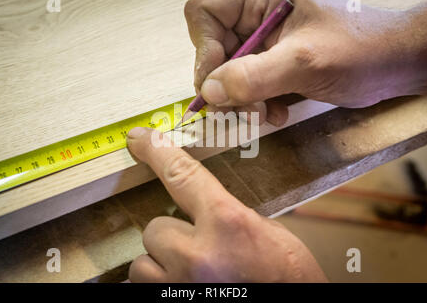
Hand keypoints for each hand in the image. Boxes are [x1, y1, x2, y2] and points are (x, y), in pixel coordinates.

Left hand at [126, 127, 326, 281]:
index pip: (182, 175)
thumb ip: (224, 214)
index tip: (139, 140)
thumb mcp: (264, 231)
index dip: (156, 151)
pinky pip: (143, 285)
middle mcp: (198, 255)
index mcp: (228, 222)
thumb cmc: (288, 275)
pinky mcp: (172, 302)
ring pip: (143, 262)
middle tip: (200, 247)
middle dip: (172, 235)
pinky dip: (160, 282)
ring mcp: (181, 284)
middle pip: (155, 228)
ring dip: (163, 262)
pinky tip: (185, 283)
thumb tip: (193, 201)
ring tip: (193, 270)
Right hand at [185, 0, 426, 124]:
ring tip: (265, 113)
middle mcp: (257, 19)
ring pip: (227, 75)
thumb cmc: (360, 49)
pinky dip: (256, 106)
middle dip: (224, 85)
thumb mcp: (305, 61)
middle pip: (213, 50)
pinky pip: (247, 88)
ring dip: (241, 101)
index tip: (217, 82)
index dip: (204, 48)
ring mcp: (264, 44)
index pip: (205, 13)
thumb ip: (254, 75)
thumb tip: (209, 91)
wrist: (394, 65)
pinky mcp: (273, 66)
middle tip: (241, 110)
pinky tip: (278, 112)